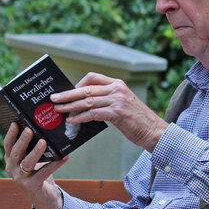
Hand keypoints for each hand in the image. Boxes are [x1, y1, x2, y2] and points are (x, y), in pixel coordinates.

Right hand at [4, 122, 66, 208]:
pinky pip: (44, 172)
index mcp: (11, 161)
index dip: (10, 134)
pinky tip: (64, 157)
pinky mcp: (32, 186)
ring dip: (35, 152)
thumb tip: (42, 129)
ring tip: (43, 142)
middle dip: (22, 140)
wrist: (44, 199)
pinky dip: (55, 164)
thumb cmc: (38, 174)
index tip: (15, 123)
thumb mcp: (33, 161)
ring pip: (27, 163)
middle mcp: (12, 169)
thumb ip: (32, 149)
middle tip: (29, 130)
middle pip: (16, 153)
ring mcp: (21, 179)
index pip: (8, 145)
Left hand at [50, 72, 167, 152]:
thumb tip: (83, 104)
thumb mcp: (122, 104)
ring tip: (59, 110)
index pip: (93, 77)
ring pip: (87, 101)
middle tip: (54, 98)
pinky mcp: (117, 112)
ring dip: (70, 106)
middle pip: (86, 88)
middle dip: (67, 94)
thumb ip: (105, 100)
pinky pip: (93, 113)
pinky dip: (80, 117)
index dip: (77, 83)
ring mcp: (117, 100)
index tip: (67, 91)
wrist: (154, 131)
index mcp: (117, 84)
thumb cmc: (136, 120)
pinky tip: (72, 120)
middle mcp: (117, 89)